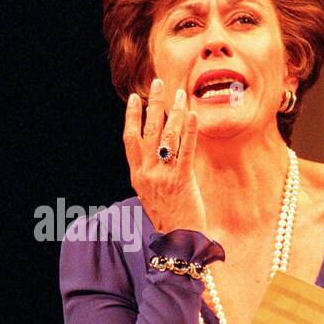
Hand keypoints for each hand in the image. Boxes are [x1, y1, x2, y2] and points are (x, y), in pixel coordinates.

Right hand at [123, 78, 207, 234]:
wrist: (178, 241)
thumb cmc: (168, 217)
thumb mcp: (152, 193)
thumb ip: (152, 172)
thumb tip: (159, 150)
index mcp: (137, 175)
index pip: (130, 139)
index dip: (131, 117)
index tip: (134, 97)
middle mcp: (147, 173)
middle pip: (148, 131)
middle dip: (154, 104)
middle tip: (159, 83)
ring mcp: (163, 176)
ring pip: (167, 136)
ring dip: (174, 111)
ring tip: (180, 93)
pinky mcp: (181, 180)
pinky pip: (185, 150)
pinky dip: (189, 130)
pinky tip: (192, 114)